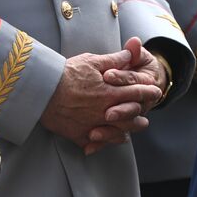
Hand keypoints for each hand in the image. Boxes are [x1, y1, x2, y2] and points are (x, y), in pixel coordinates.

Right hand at [40, 40, 161, 149]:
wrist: (40, 91)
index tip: (155, 89)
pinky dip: (104, 142)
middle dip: (142, 112)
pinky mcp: (78, 135)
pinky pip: (95, 143)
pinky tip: (108, 139)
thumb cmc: (66, 74)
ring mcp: (92, 125)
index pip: (137, 93)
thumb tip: (130, 53)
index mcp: (110, 93)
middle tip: (148, 110)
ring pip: (118, 132)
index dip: (148, 91)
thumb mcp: (92, 61)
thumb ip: (114, 60)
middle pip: (131, 116)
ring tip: (136, 126)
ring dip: (129, 129)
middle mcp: (104, 112)